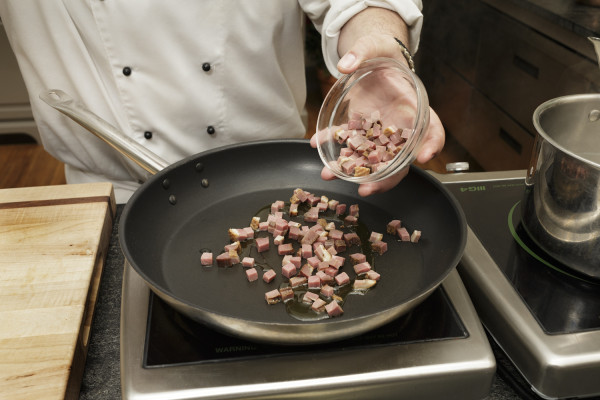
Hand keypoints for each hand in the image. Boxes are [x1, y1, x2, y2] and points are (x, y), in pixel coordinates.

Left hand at [310, 35, 444, 195]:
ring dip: (351, 171)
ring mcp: (377, 131)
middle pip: (399, 159)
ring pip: (370, 159)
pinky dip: (331, 145)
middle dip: (384, 179)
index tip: (424, 157)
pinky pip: (346, 142)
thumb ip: (363, 50)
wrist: (370, 60)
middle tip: (366, 189)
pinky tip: (316, 144)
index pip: (432, 129)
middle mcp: (398, 126)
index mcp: (414, 107)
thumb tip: (346, 64)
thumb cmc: (382, 54)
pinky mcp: (358, 128)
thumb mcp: (376, 44)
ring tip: (330, 174)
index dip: (432, 144)